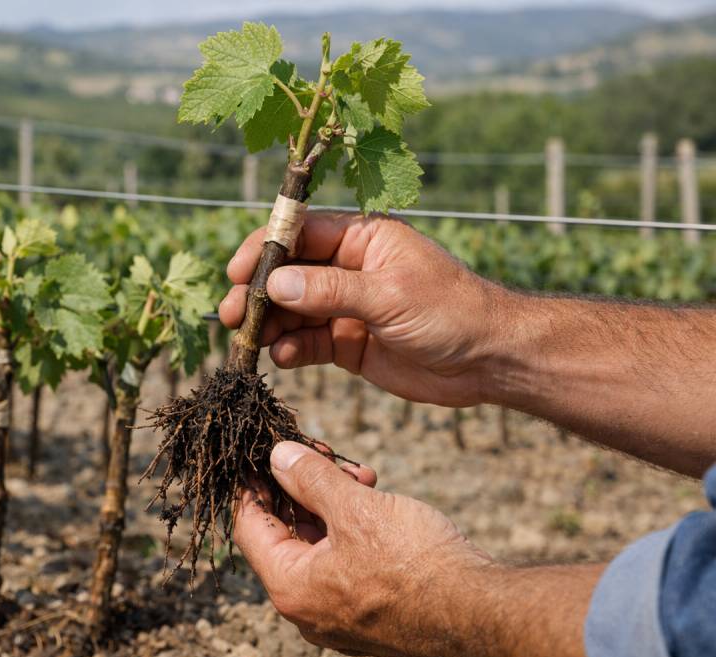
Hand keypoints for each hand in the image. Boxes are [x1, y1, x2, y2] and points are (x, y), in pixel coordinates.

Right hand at [219, 212, 511, 405]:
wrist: (489, 360)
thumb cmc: (450, 312)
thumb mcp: (389, 295)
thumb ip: (330, 289)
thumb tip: (274, 282)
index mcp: (362, 238)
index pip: (301, 233)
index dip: (265, 250)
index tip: (236, 272)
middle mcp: (349, 268)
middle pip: (288, 274)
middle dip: (257, 293)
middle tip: (229, 314)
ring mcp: (346, 307)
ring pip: (292, 311)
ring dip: (268, 324)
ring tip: (248, 341)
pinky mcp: (347, 343)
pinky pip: (308, 343)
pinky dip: (291, 350)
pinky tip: (283, 359)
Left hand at [235, 441, 492, 656]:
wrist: (481, 614)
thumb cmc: (417, 565)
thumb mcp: (357, 509)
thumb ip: (310, 479)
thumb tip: (278, 456)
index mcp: (291, 588)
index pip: (249, 527)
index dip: (252, 484)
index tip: (258, 453)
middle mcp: (308, 609)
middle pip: (285, 534)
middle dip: (304, 487)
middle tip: (322, 453)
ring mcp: (339, 615)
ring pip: (319, 545)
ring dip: (334, 503)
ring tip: (360, 474)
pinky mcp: (370, 611)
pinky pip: (345, 562)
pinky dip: (354, 528)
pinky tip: (377, 497)